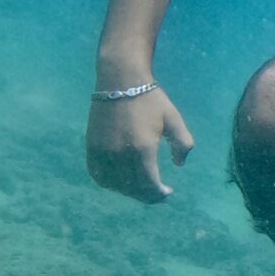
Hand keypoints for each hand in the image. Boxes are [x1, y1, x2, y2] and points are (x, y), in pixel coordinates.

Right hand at [84, 83, 193, 204]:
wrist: (120, 80)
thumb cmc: (150, 99)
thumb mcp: (174, 119)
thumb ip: (183, 144)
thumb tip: (179, 164)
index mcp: (142, 149)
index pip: (149, 185)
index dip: (159, 194)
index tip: (167, 192)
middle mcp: (120, 155)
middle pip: (133, 189)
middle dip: (147, 195)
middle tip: (157, 193)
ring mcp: (103, 152)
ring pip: (115, 185)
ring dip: (130, 191)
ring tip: (141, 187)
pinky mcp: (92, 148)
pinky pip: (99, 176)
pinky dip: (111, 183)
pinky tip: (122, 180)